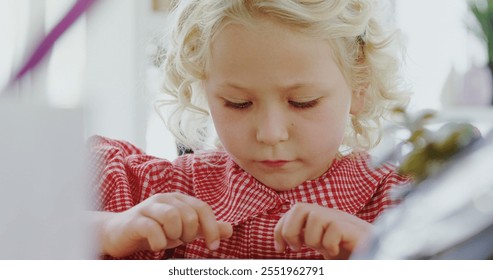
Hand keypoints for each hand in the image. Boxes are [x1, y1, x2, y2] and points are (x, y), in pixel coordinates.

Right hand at [98, 192, 232, 257]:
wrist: (118, 233)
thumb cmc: (154, 230)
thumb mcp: (183, 230)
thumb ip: (204, 229)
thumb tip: (230, 230)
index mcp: (179, 199)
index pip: (203, 208)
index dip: (212, 228)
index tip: (213, 247)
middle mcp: (165, 199)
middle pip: (190, 214)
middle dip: (190, 234)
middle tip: (180, 241)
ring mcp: (149, 207)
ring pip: (172, 216)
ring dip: (175, 235)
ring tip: (169, 241)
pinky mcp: (135, 220)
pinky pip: (153, 229)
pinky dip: (159, 242)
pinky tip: (157, 246)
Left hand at [273, 203, 371, 258]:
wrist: (377, 255)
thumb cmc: (349, 252)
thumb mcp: (322, 244)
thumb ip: (306, 236)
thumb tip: (281, 241)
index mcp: (320, 217)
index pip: (293, 210)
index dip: (280, 228)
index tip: (280, 249)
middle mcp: (330, 214)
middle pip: (299, 207)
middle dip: (290, 229)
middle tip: (298, 248)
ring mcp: (342, 219)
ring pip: (314, 217)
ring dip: (313, 239)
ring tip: (324, 249)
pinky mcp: (353, 228)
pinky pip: (333, 229)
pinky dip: (330, 244)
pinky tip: (337, 251)